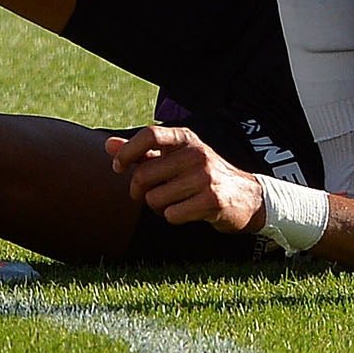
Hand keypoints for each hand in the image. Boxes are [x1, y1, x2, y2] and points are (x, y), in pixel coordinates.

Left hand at [107, 125, 264, 234]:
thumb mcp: (177, 158)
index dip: (128, 151)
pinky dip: (173, 217)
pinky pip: (171, 214)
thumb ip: (143, 152)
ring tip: (174, 202)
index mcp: (186, 139)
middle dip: (138, 191)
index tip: (119, 167)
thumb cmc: (203, 176)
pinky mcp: (211, 200)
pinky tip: (187, 211)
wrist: (246, 197)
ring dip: (157, 207)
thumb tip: (107, 145)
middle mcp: (196, 153)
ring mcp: (205, 176)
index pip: (150, 135)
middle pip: (144, 174)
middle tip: (148, 195)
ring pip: (154, 199)